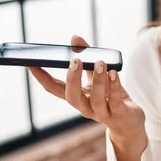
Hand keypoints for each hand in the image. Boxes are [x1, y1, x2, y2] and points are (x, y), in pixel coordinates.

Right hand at [27, 36, 145, 141]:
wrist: (129, 122)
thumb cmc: (110, 96)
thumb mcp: (98, 76)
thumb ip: (87, 57)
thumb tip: (75, 38)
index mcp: (77, 97)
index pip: (55, 88)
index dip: (42, 77)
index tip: (31, 63)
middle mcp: (86, 107)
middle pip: (72, 97)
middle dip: (72, 79)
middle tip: (74, 60)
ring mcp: (102, 113)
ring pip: (96, 99)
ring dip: (98, 80)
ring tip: (100, 62)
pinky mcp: (119, 114)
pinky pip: (115, 101)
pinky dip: (114, 86)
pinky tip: (114, 73)